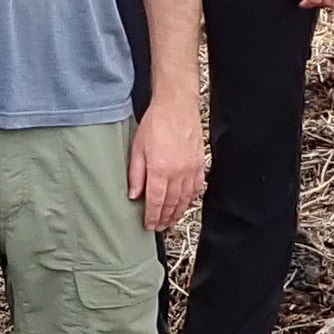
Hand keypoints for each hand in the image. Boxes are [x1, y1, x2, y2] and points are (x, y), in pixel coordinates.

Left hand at [129, 95, 207, 233]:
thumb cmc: (156, 123)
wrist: (177, 106)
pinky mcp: (200, 163)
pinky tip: (186, 203)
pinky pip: (197, 187)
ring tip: (171, 221)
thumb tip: (134, 194)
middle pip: (172, 204)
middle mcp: (178, 173)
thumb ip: (136, 174)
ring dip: (178, 212)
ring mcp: (191, 169)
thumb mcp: (137, 148)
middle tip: (159, 227)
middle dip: (165, 218)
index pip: (156, 202)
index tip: (149, 225)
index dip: (152, 217)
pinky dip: (191, 199)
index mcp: (160, 170)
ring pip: (186, 199)